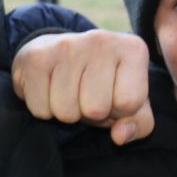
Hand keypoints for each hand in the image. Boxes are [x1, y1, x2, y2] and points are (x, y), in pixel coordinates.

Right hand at [10, 30, 155, 143]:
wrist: (58, 54)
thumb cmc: (101, 83)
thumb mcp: (132, 103)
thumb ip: (139, 124)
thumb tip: (120, 136)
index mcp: (133, 49)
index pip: (129, 102)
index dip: (119, 111)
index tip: (112, 95)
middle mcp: (101, 40)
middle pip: (96, 109)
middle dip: (90, 113)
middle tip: (86, 94)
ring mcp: (67, 46)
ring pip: (66, 112)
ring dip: (66, 112)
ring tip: (68, 91)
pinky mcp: (36, 57)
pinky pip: (41, 110)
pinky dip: (44, 109)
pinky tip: (49, 88)